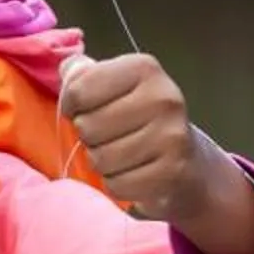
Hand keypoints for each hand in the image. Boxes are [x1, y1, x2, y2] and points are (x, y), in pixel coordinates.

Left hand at [59, 51, 253, 253]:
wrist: (186, 160)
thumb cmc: (138, 118)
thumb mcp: (113, 86)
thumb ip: (83, 75)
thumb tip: (67, 69)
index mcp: (143, 68)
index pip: (78, 89)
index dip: (71, 105)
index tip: (82, 110)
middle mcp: (163, 97)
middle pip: (87, 127)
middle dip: (88, 138)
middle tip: (107, 137)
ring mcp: (171, 135)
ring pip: (100, 159)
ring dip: (102, 163)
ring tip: (120, 155)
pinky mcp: (172, 171)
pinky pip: (116, 184)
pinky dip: (117, 184)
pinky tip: (132, 173)